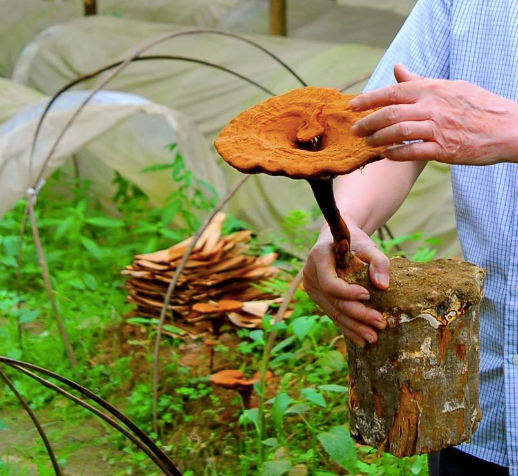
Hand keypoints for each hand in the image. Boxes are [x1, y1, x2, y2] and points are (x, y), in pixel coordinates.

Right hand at [303, 226, 388, 346]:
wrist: (338, 239)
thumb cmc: (354, 241)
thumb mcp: (368, 245)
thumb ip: (378, 261)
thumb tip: (383, 285)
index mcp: (319, 257)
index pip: (329, 282)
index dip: (347, 292)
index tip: (368, 294)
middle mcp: (311, 275)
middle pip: (334, 301)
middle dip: (358, 315)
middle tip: (380, 323)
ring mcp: (313, 289)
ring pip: (333, 312)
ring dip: (354, 327)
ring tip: (373, 338)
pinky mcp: (319, 298)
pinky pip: (333, 314)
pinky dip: (348, 328)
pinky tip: (361, 340)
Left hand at [350, 64, 517, 164]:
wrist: (507, 127)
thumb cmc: (477, 106)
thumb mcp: (449, 87)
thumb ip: (419, 81)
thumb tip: (397, 69)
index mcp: (433, 90)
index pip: (393, 92)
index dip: (369, 99)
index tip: (352, 106)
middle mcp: (433, 107)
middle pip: (391, 113)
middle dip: (368, 122)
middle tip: (354, 130)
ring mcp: (439, 129)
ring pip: (399, 132)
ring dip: (379, 138)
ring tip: (367, 143)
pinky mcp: (445, 150)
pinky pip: (414, 152)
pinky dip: (397, 154)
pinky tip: (386, 155)